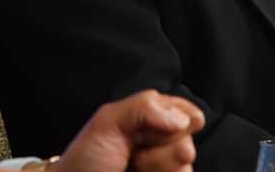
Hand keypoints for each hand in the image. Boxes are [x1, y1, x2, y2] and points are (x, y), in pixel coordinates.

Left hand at [51, 89, 204, 171]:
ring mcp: (165, 167)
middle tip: (133, 152)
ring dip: (157, 166)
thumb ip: (143, 107)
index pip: (183, 111)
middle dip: (158, 146)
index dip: (171, 119)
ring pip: (186, 162)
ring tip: (133, 168)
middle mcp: (163, 142)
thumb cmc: (86, 158)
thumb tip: (182, 120)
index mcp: (152, 118)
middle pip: (187, 136)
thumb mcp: (108, 121)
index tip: (145, 129)